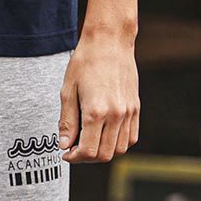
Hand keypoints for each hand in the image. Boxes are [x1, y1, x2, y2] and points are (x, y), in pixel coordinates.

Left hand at [59, 31, 138, 162]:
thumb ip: (67, 121)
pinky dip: (118, 143)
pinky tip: (105, 134)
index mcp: (96, 111)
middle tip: (75, 149)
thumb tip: (64, 145)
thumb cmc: (85, 62)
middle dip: (87, 158)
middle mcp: (116, 114)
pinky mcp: (136, 107)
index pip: (88, 151)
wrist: (109, 41)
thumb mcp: (67, 91)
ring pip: (120, 149)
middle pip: (105, 154)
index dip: (75, 157)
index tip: (66, 153)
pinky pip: (131, 137)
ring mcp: (129, 112)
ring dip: (103, 152)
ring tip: (89, 142)